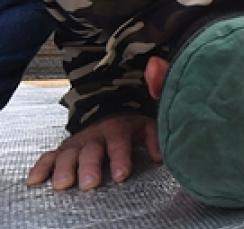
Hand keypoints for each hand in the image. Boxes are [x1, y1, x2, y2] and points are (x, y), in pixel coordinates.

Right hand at [27, 114, 160, 190]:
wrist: (106, 108)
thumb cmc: (129, 124)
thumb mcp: (145, 126)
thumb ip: (154, 138)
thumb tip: (159, 156)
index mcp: (117, 129)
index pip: (119, 143)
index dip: (120, 158)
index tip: (121, 174)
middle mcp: (94, 136)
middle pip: (90, 151)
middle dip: (89, 167)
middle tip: (90, 184)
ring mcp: (76, 142)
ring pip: (68, 154)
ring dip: (64, 169)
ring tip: (62, 185)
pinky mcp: (63, 149)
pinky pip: (49, 156)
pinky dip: (41, 168)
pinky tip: (34, 181)